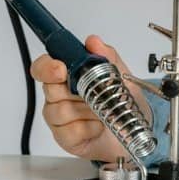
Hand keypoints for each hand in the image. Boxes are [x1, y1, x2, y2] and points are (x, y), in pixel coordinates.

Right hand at [29, 35, 150, 161]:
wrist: (135, 130)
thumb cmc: (123, 101)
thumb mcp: (121, 75)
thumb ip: (107, 56)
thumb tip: (93, 42)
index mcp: (68, 77)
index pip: (43, 68)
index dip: (46, 67)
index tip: (59, 69)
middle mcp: (60, 96)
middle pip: (49, 89)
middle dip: (72, 91)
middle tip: (91, 93)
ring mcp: (61, 119)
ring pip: (59, 111)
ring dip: (85, 110)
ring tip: (100, 110)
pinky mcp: (65, 138)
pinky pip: (70, 131)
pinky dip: (89, 128)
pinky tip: (98, 125)